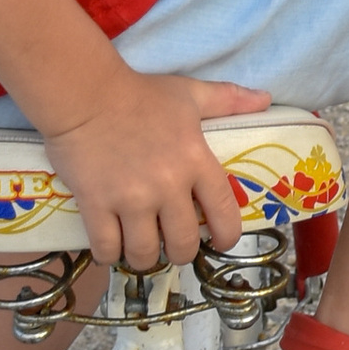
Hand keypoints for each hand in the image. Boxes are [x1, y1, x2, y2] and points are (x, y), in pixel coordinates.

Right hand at [35, 68, 272, 271]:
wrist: (84, 92)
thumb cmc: (139, 93)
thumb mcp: (190, 93)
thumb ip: (228, 100)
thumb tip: (265, 99)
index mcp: (196, 162)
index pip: (224, 214)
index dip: (225, 237)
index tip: (218, 241)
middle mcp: (168, 186)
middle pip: (182, 245)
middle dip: (180, 252)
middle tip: (170, 244)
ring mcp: (130, 199)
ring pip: (144, 254)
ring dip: (144, 257)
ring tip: (139, 247)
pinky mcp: (96, 204)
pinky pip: (106, 248)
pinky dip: (108, 253)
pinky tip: (109, 246)